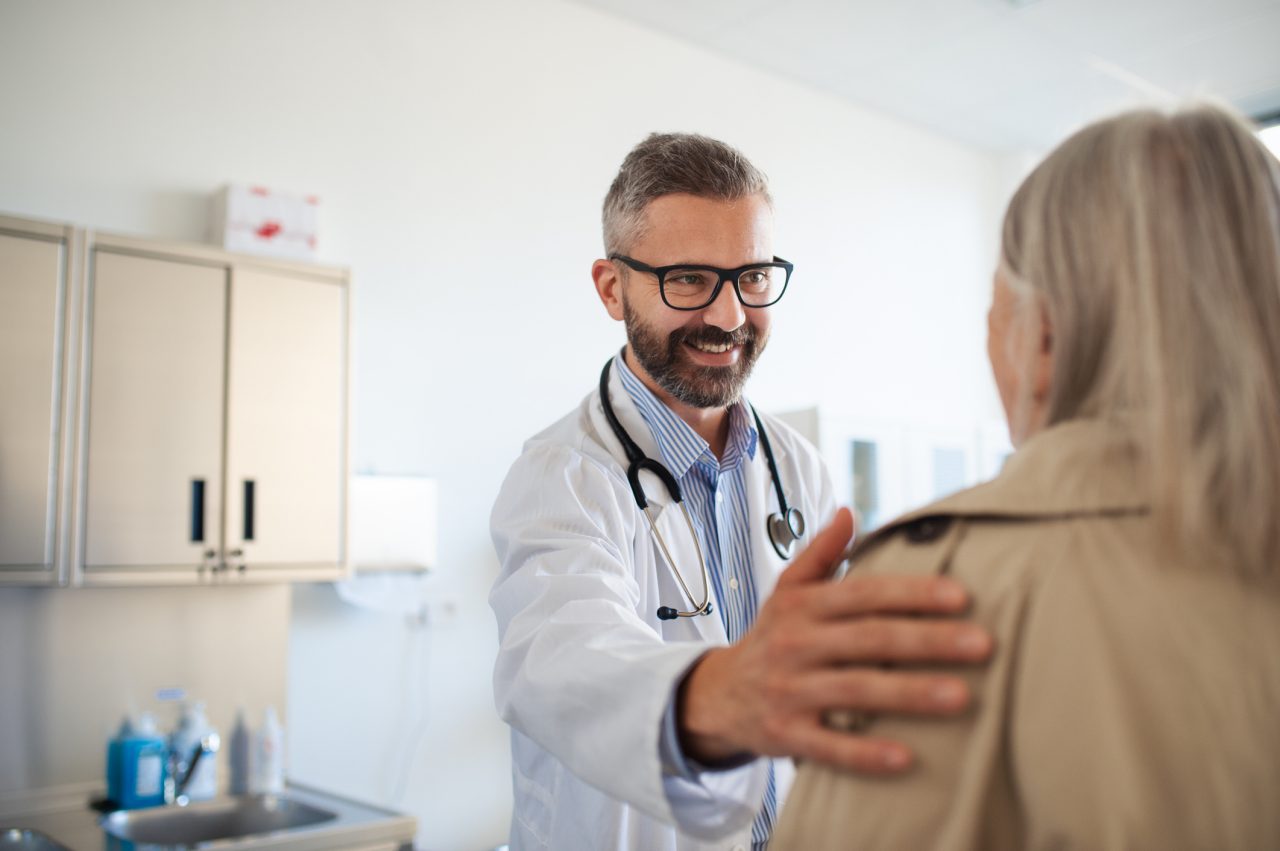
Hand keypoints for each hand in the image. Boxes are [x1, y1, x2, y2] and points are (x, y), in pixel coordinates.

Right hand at [677, 507, 992, 772]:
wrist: (718, 695)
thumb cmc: (771, 639)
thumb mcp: (787, 591)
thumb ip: (820, 553)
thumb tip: (850, 511)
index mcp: (803, 606)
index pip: (863, 594)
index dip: (910, 593)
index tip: (959, 597)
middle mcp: (796, 644)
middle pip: (869, 639)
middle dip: (928, 641)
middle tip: (982, 644)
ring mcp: (790, 690)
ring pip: (856, 690)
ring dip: (909, 694)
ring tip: (961, 697)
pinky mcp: (786, 734)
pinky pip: (829, 746)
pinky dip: (865, 753)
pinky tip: (905, 758)